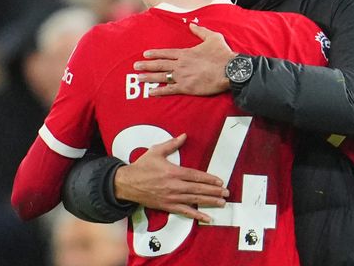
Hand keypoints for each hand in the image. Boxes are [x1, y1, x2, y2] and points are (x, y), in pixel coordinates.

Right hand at [114, 134, 228, 222]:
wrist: (127, 183)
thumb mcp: (156, 151)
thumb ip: (172, 144)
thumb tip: (184, 135)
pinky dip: (197, 215)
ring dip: (209, 202)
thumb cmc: (142, 166)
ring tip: (222, 203)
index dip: (209, 179)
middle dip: (214, 191)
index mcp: (173, 172)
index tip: (220, 181)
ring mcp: (172, 197)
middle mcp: (174, 186)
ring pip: (194, 200)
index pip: (196, 176)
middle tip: (227, 193)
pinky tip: (207, 217)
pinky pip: (185, 211)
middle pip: (198, 189)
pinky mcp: (167, 206)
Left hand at [134, 23, 235, 95]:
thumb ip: (200, 31)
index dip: (155, 53)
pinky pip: (170, 90)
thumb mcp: (212, 37)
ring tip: (138, 78)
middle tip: (135, 66)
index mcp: (186, 53)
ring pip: (161, 76)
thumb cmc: (222, 54)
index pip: (166, 53)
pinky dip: (160, 91)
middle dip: (146, 65)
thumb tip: (192, 25)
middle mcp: (181, 64)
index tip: (145, 54)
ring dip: (149, 77)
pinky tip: (151, 92)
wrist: (229, 70)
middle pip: (160, 64)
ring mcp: (182, 76)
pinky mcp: (187, 88)